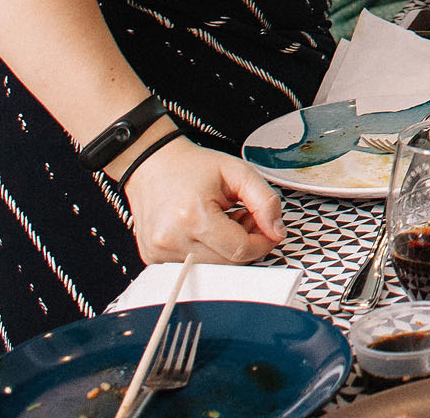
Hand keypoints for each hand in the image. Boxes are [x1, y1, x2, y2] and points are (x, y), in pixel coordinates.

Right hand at [121, 134, 283, 264]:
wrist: (152, 164)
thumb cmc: (192, 166)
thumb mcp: (238, 172)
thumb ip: (265, 201)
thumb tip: (277, 231)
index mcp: (193, 217)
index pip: (240, 250)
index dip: (263, 242)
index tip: (269, 230)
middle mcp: (172, 240)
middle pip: (228, 262)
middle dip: (246, 243)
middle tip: (246, 217)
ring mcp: (159, 252)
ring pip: (213, 266)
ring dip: (227, 248)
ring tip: (225, 220)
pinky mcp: (153, 258)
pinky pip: (194, 265)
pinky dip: (208, 251)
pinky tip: (207, 230)